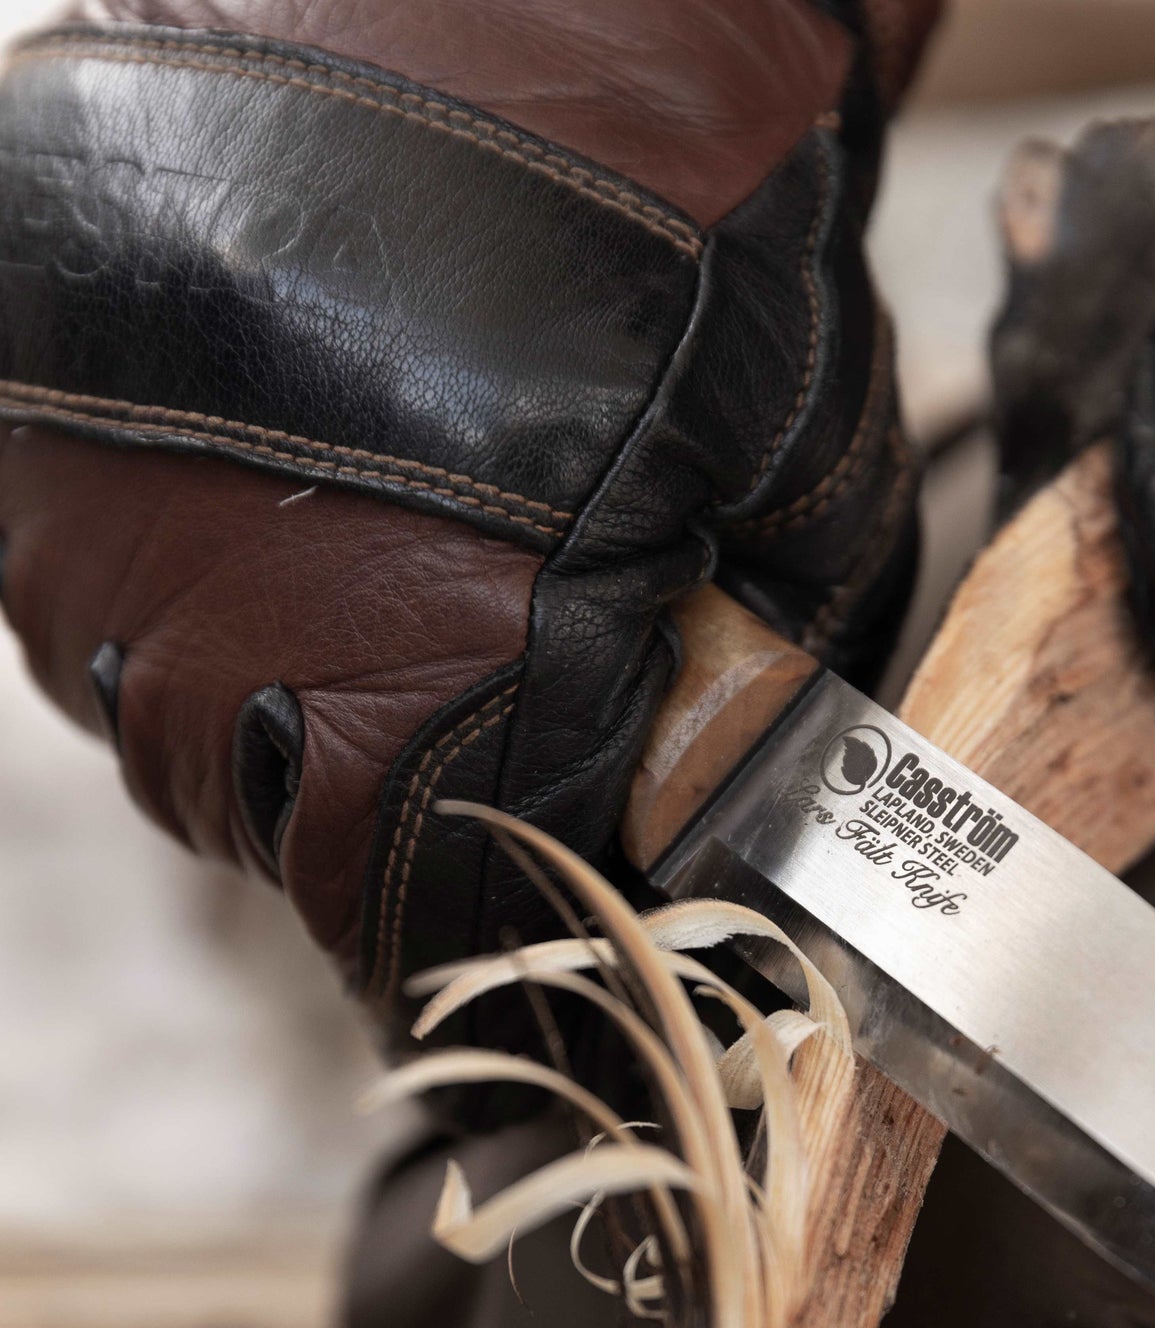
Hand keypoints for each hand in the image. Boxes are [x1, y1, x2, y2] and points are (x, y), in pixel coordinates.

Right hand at [0, 0, 936, 1045]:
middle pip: (287, 855)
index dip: (478, 958)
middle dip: (379, 833)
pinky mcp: (21, 456)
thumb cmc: (683, 245)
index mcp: (437, 717)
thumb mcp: (790, 509)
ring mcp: (100, 560)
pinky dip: (177, 603)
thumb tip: (702, 805)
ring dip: (269, 714)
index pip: (430, 939)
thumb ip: (738, 704)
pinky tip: (268, 514)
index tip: (502, 968)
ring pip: (175, 738)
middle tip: (452, 750)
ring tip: (365, 601)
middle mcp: (238, 670)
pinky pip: (85, 611)